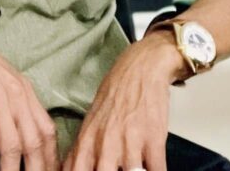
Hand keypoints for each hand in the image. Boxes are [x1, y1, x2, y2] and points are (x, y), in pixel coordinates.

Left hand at [61, 33, 182, 170]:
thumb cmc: (116, 94)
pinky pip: (157, 170)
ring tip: (136, 168)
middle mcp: (105, 143)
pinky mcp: (153, 140)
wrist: (141, 68)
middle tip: (116, 170)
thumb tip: (72, 169)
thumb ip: (83, 150)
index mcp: (87, 140)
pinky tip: (154, 168)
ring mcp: (130, 142)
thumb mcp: (91, 121)